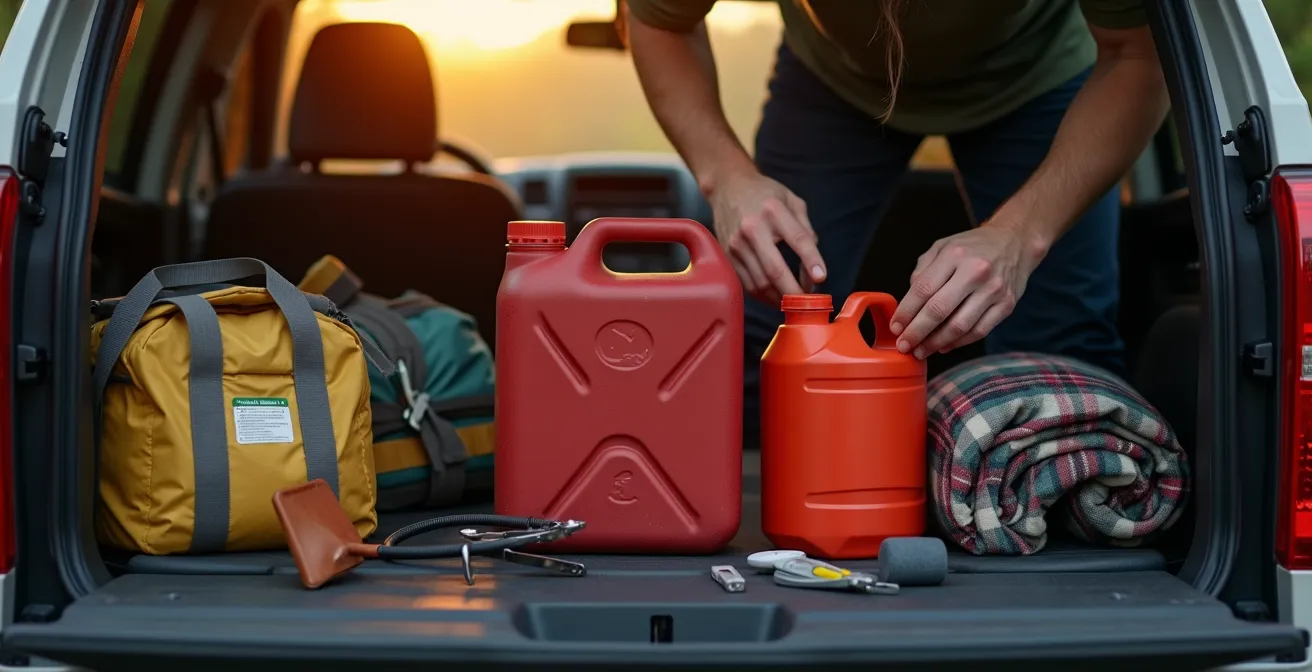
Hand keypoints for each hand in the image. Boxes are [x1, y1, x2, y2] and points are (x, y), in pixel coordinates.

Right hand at [707, 169, 826, 304]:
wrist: (727, 187)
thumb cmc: (764, 194)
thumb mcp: (791, 201)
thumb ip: (805, 229)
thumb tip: (814, 264)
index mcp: (773, 211)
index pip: (798, 240)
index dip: (811, 262)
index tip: (821, 279)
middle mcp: (752, 228)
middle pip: (775, 269)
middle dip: (794, 291)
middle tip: (807, 302)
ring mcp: (737, 244)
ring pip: (760, 282)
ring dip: (780, 297)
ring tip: (793, 300)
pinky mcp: (728, 256)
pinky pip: (747, 284)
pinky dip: (764, 296)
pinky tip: (776, 297)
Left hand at [889, 223, 1048, 357]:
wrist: (1015, 242)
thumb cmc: (972, 247)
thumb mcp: (942, 247)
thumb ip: (922, 271)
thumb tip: (908, 303)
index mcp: (955, 255)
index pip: (923, 289)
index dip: (906, 312)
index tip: (895, 327)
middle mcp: (976, 272)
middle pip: (939, 310)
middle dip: (917, 332)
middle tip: (904, 345)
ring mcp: (994, 290)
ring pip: (959, 326)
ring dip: (936, 343)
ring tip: (921, 351)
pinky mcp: (1007, 305)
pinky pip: (979, 331)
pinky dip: (959, 343)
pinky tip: (944, 346)